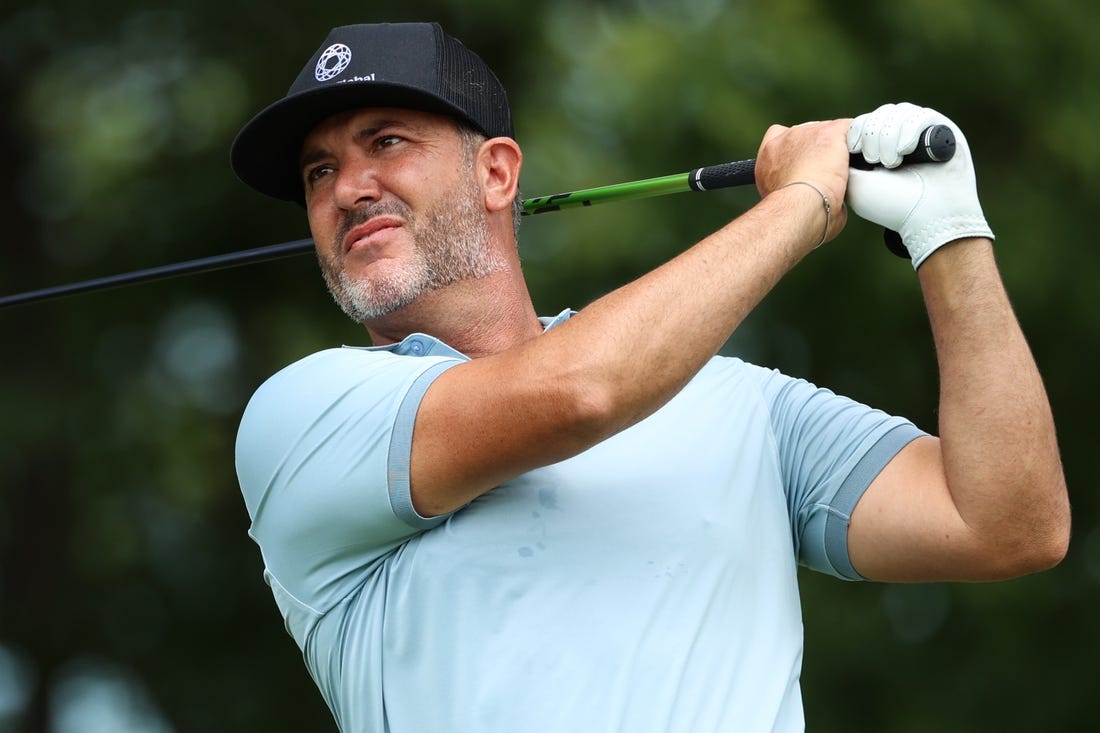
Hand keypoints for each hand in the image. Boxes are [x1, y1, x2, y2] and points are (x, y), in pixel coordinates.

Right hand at [755, 119, 851, 245]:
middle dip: (818, 152)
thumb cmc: (792, 218)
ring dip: (838, 150)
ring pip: (829, 132)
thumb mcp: (785, 203)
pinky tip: (861, 160)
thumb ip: (800, 193)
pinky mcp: (831, 133)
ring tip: (846, 173)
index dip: (795, 151)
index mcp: (768, 158)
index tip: (804, 166)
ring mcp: (808, 132)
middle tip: (828, 175)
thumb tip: (826, 205)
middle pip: (807, 134)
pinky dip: (857, 142)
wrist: (798, 209)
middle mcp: (784, 140)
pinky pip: (850, 129)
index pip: (779, 139)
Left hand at [846, 103, 993, 268]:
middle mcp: (899, 139)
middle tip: (875, 160)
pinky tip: (905, 149)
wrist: (927, 217)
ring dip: (890, 136)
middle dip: (873, 135)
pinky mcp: (942, 131)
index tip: (856, 150)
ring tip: (892, 162)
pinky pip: (921, 115)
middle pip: (880, 115)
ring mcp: (921, 134)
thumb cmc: (889, 204)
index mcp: (878, 150)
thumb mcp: (855, 183)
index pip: (864, 122)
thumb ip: (845, 157)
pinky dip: (909, 130)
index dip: (859, 130)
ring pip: (899, 113)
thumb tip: (842, 134)